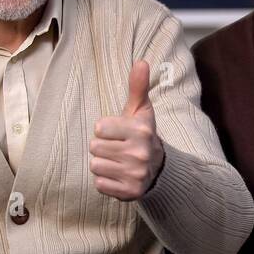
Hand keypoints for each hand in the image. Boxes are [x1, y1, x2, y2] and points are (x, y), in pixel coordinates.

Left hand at [91, 60, 164, 199]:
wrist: (160, 169)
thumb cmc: (142, 134)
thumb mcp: (141, 111)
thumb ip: (138, 87)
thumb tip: (141, 61)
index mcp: (140, 130)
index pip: (99, 127)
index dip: (105, 129)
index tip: (118, 133)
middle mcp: (139, 152)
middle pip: (94, 147)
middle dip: (103, 147)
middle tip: (119, 149)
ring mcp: (135, 174)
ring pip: (95, 165)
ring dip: (103, 164)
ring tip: (118, 162)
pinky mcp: (130, 191)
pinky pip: (99, 183)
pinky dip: (106, 181)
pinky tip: (118, 175)